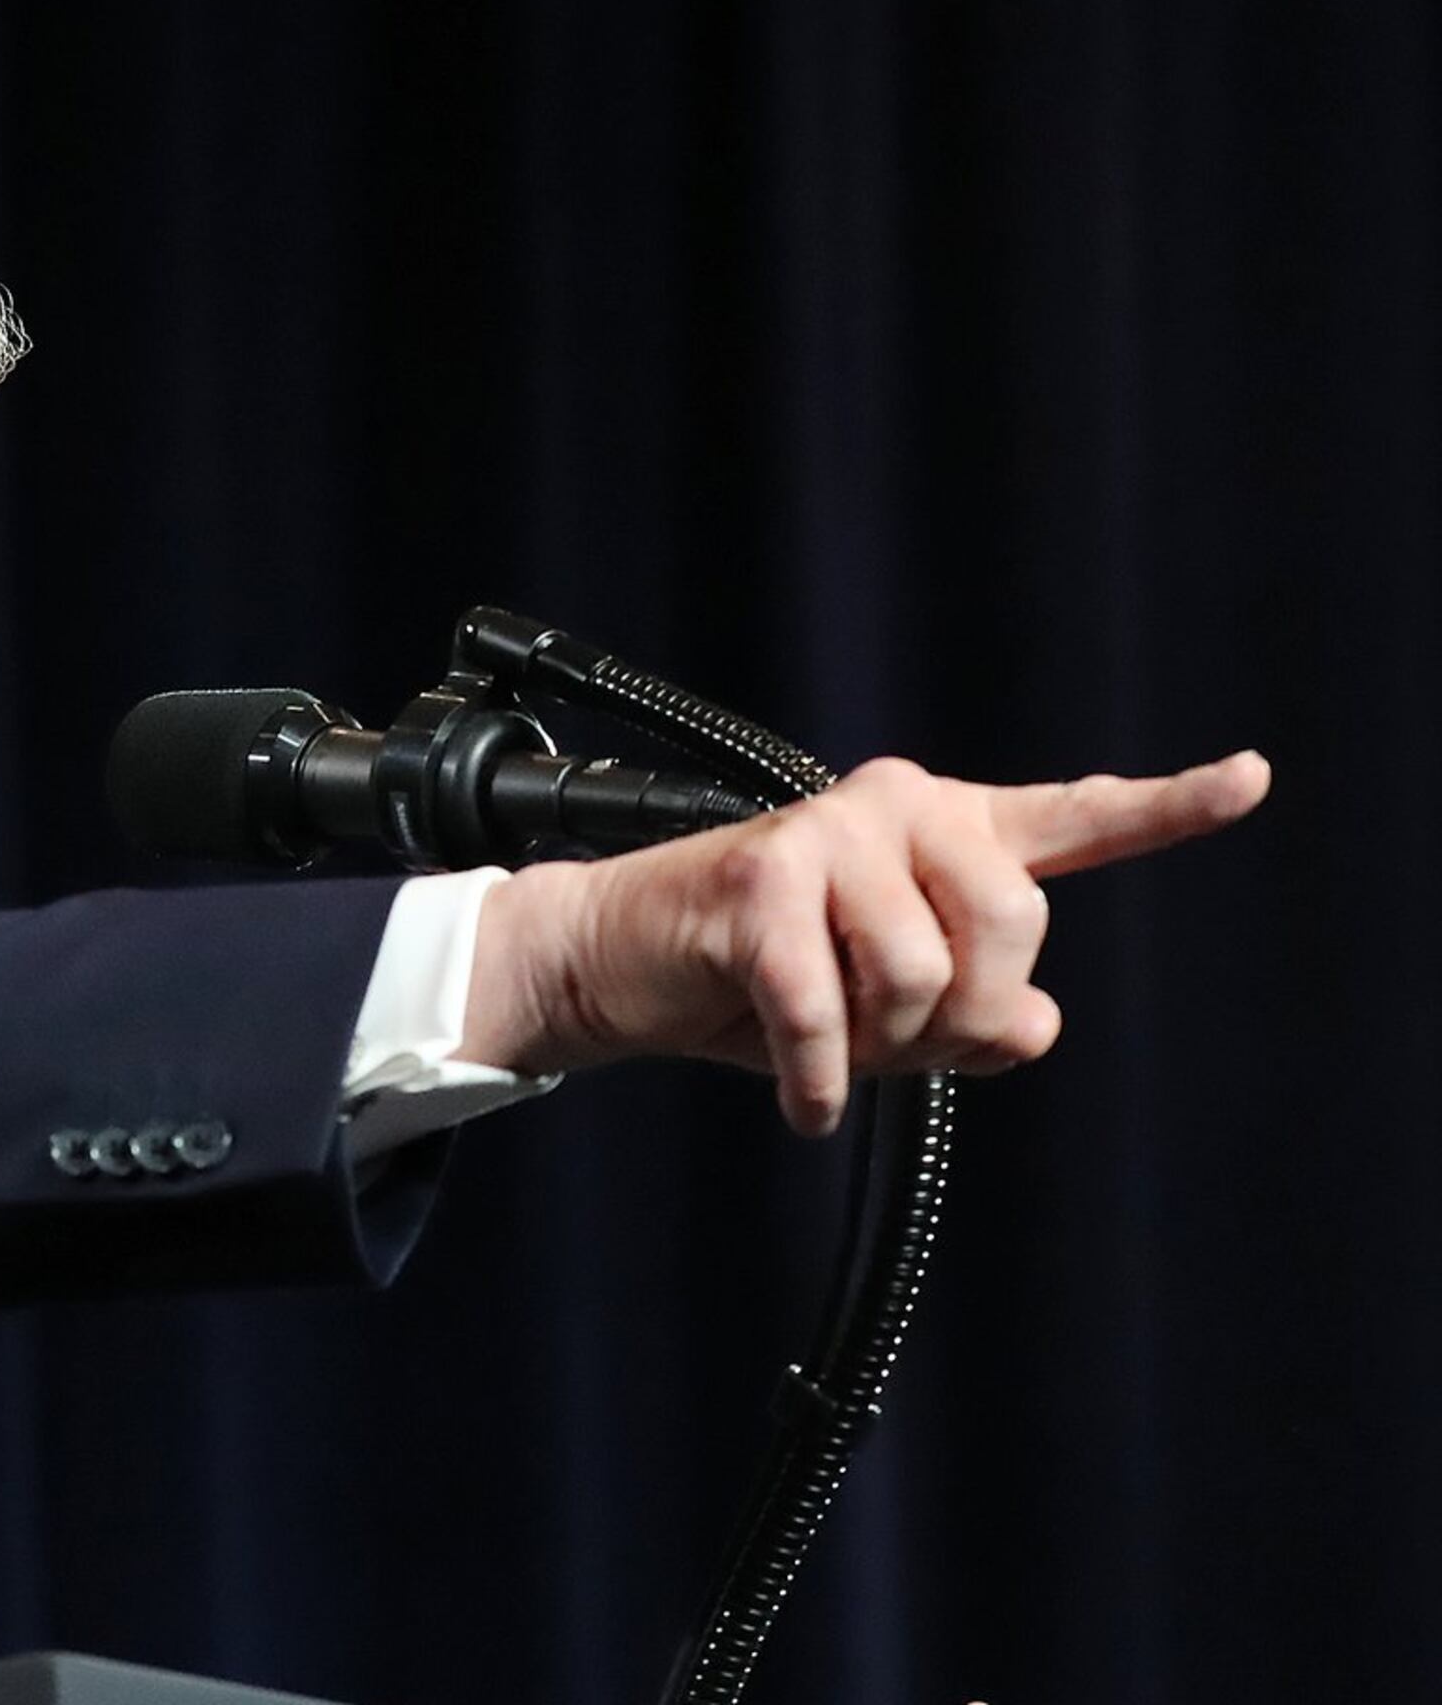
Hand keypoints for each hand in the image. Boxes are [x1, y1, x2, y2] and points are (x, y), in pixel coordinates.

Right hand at [462, 750, 1271, 1133]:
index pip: (1076, 820)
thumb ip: (982, 1015)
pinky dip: (819, 1077)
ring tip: (829, 1042)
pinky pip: (827, 1009)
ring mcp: (827, 837)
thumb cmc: (763, 983)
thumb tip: (1030, 1027)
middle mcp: (899, 810)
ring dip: (881, 1044)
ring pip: (923, 974)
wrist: (622, 965)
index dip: (1169, 807)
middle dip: (963, 1009)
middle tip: (895, 1034)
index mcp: (947, 832)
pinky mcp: (759, 881)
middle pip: (1015, 924)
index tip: (1251, 778)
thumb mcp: (896, 1015)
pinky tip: (805, 1095)